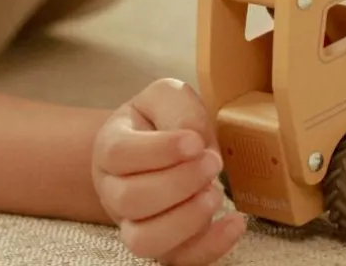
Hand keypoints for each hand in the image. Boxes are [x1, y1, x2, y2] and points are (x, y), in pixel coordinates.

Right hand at [92, 78, 245, 264]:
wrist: (157, 143)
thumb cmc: (160, 118)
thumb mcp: (167, 96)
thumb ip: (178, 108)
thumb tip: (193, 139)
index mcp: (110, 146)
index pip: (119, 154)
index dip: (159, 151)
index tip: (194, 141)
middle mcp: (114, 189)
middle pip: (130, 200)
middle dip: (178, 183)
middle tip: (212, 162)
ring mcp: (134, 223)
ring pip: (145, 241)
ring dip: (186, 220)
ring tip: (216, 194)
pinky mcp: (163, 245)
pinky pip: (178, 261)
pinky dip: (209, 247)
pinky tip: (235, 222)